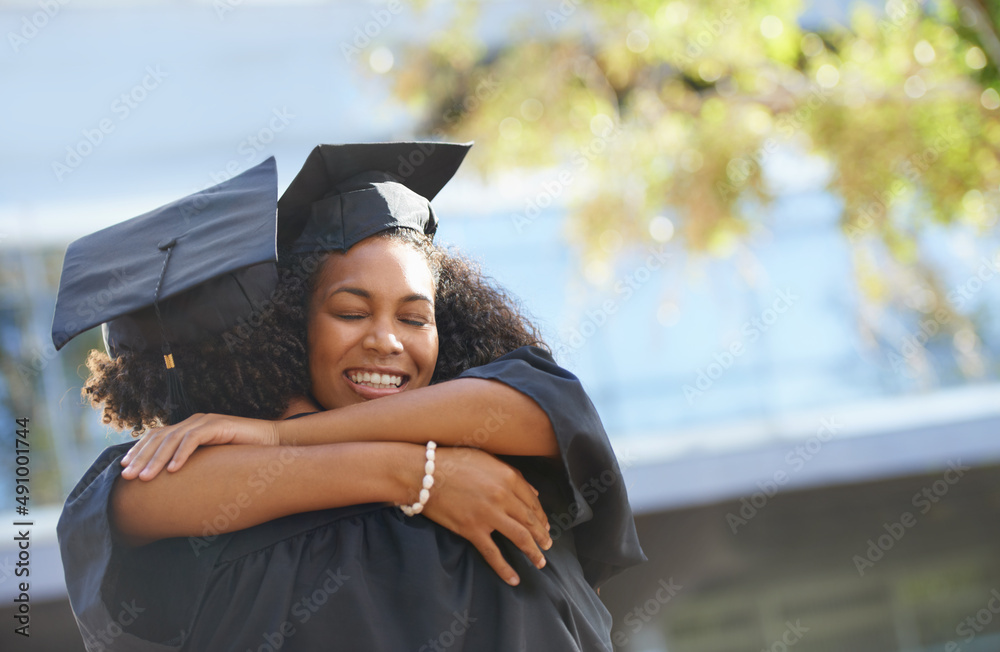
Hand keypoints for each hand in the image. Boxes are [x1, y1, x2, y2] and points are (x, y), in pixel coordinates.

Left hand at [120, 413, 279, 479]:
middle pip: (159, 437)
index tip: (124, 468)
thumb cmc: (243, 455)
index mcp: (189, 428)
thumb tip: (172, 483)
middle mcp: (194, 422)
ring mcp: (206, 422)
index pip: (157, 436)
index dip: (139, 450)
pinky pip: (194, 440)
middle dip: (141, 457)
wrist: (272, 442)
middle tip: (127, 477)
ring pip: (173, 439)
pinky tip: (173, 470)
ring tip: (146, 478)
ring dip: (157, 459)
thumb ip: (194, 464)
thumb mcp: (211, 460)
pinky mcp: (218, 426)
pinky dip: (182, 454)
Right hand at [419, 447, 552, 586]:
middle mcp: (503, 496)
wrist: (423, 474)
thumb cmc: (453, 461)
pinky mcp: (472, 530)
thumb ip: (512, 474)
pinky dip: (505, 568)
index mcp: (508, 477)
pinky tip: (514, 579)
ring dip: (534, 552)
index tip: (545, 525)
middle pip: (530, 520)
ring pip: (520, 537)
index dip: (541, 516)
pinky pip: (493, 554)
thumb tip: (534, 491)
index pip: (533, 501)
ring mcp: (488, 515)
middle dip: (542, 535)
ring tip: (540, 562)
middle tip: (548, 545)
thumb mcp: (486, 459)